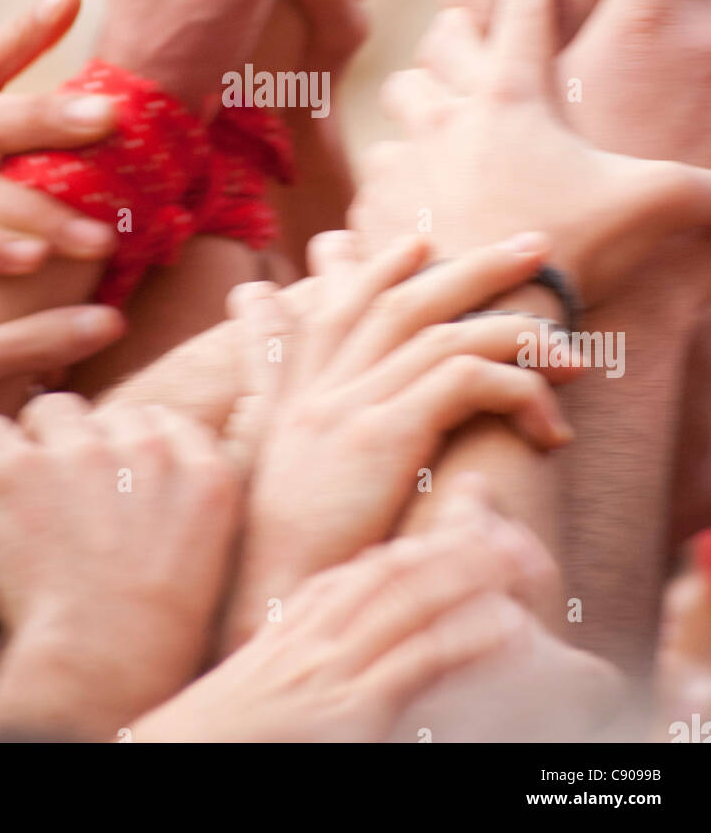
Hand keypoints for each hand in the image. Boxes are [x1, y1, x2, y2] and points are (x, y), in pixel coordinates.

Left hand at [0, 394, 239, 738]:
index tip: (118, 469)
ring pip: (51, 411)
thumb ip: (195, 497)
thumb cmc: (156, 633)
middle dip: (91, 444)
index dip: (135, 442)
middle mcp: (148, 448)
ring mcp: (83, 452)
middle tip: (72, 490)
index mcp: (204, 469)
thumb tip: (167, 474)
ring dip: (39, 438)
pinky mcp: (19, 469)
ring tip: (25, 476)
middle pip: (110, 414)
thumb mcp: (213, 554)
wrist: (101, 663)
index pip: (164, 420)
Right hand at [133, 497, 555, 743]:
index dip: (421, 548)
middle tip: (512, 533)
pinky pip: (419, 659)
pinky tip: (507, 629)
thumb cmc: (216, 741)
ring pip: (413, 599)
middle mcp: (314, 632)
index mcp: (294, 624)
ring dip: (474, 575)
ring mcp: (331, 665)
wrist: (180, 762)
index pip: (365, 568)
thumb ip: (302, 659)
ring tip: (525, 560)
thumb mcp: (262, 686)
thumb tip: (338, 655)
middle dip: (457, 547)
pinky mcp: (349, 708)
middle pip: (395, 568)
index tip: (464, 535)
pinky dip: (467, 638)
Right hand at [220, 232, 579, 649]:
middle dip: (476, 268)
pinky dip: (517, 388)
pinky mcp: (383, 434)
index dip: (383, 265)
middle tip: (535, 246)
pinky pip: (465, 381)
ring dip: (518, 331)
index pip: (343, 302)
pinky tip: (547, 421)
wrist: (268, 595)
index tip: (424, 242)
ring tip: (571, 350)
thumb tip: (266, 339)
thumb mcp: (271, 457)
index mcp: (301, 388)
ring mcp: (350, 404)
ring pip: (445, 334)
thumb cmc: (284, 545)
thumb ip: (271, 389)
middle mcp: (323, 384)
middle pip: (405, 300)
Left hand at [351, 0, 710, 306]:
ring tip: (441, 134)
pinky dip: (399, 183)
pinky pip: (378, 174)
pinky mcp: (377, 202)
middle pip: (440, 42)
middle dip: (455, 38)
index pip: (522, 7)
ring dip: (421, 111)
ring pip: (399, 103)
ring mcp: (406, 155)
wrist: (479, 318)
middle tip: (469, 49)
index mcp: (514, 97)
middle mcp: (450, 113)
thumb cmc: (564, 253)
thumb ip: (698, 189)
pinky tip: (417, 204)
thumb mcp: (646, 208)